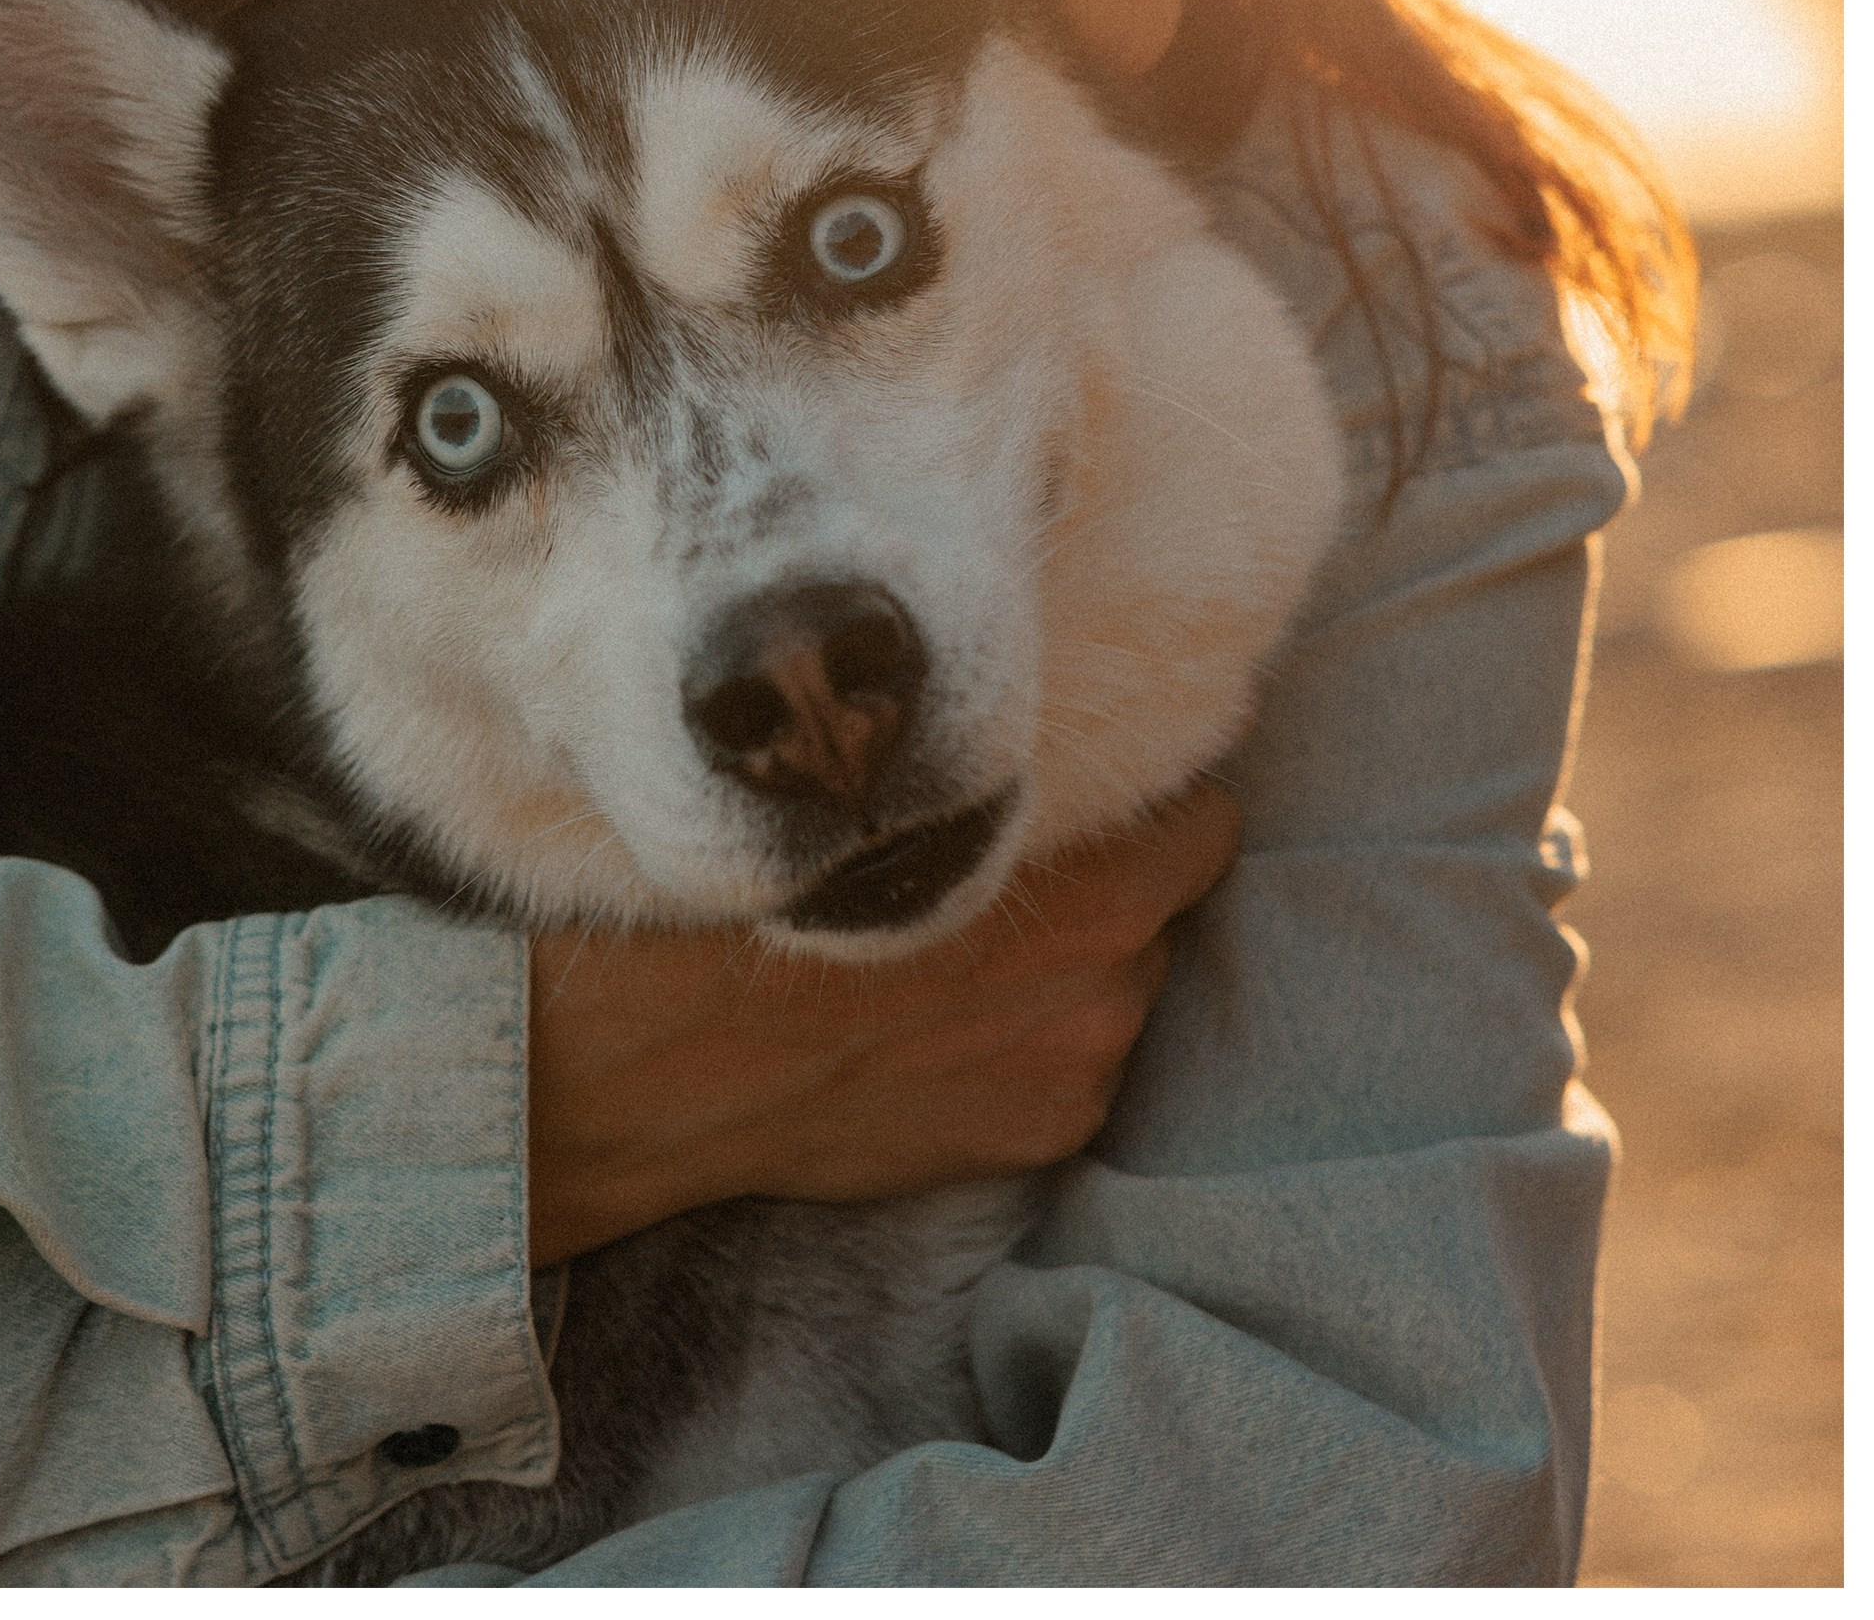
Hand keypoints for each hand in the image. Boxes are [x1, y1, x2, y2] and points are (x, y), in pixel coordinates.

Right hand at [525, 773, 1242, 1266]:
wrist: (681, 1062)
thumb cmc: (776, 903)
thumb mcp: (887, 803)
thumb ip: (1000, 791)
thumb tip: (1059, 755)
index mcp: (1097, 884)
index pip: (1206, 822)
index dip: (1163, 803)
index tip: (1121, 795)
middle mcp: (1114, 981)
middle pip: (1162, 906)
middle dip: (1114, 887)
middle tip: (1021, 875)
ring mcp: (1082, 1066)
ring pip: (1123, 984)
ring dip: (1077, 969)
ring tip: (978, 956)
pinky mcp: (1047, 1132)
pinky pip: (1080, 1061)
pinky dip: (1040, 1041)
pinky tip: (959, 1028)